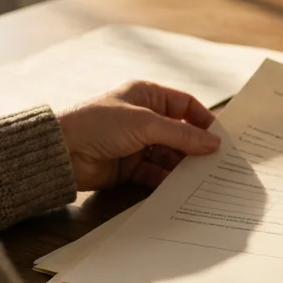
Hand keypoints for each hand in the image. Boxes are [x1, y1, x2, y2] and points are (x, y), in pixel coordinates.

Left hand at [56, 81, 219, 191]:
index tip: (221, 137)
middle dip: (195, 147)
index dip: (203, 119)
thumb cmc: (99, 124)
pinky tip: (179, 187)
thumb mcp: (145, 123)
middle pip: (179, 133)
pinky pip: (155, 173)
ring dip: (182, 166)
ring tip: (202, 178)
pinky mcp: (129, 167)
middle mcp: (143, 118)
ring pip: (169, 155)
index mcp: (147, 95)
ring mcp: (136, 143)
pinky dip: (166, 180)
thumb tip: (213, 142)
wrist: (62, 152)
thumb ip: (181, 134)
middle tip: (217, 163)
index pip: (184, 104)